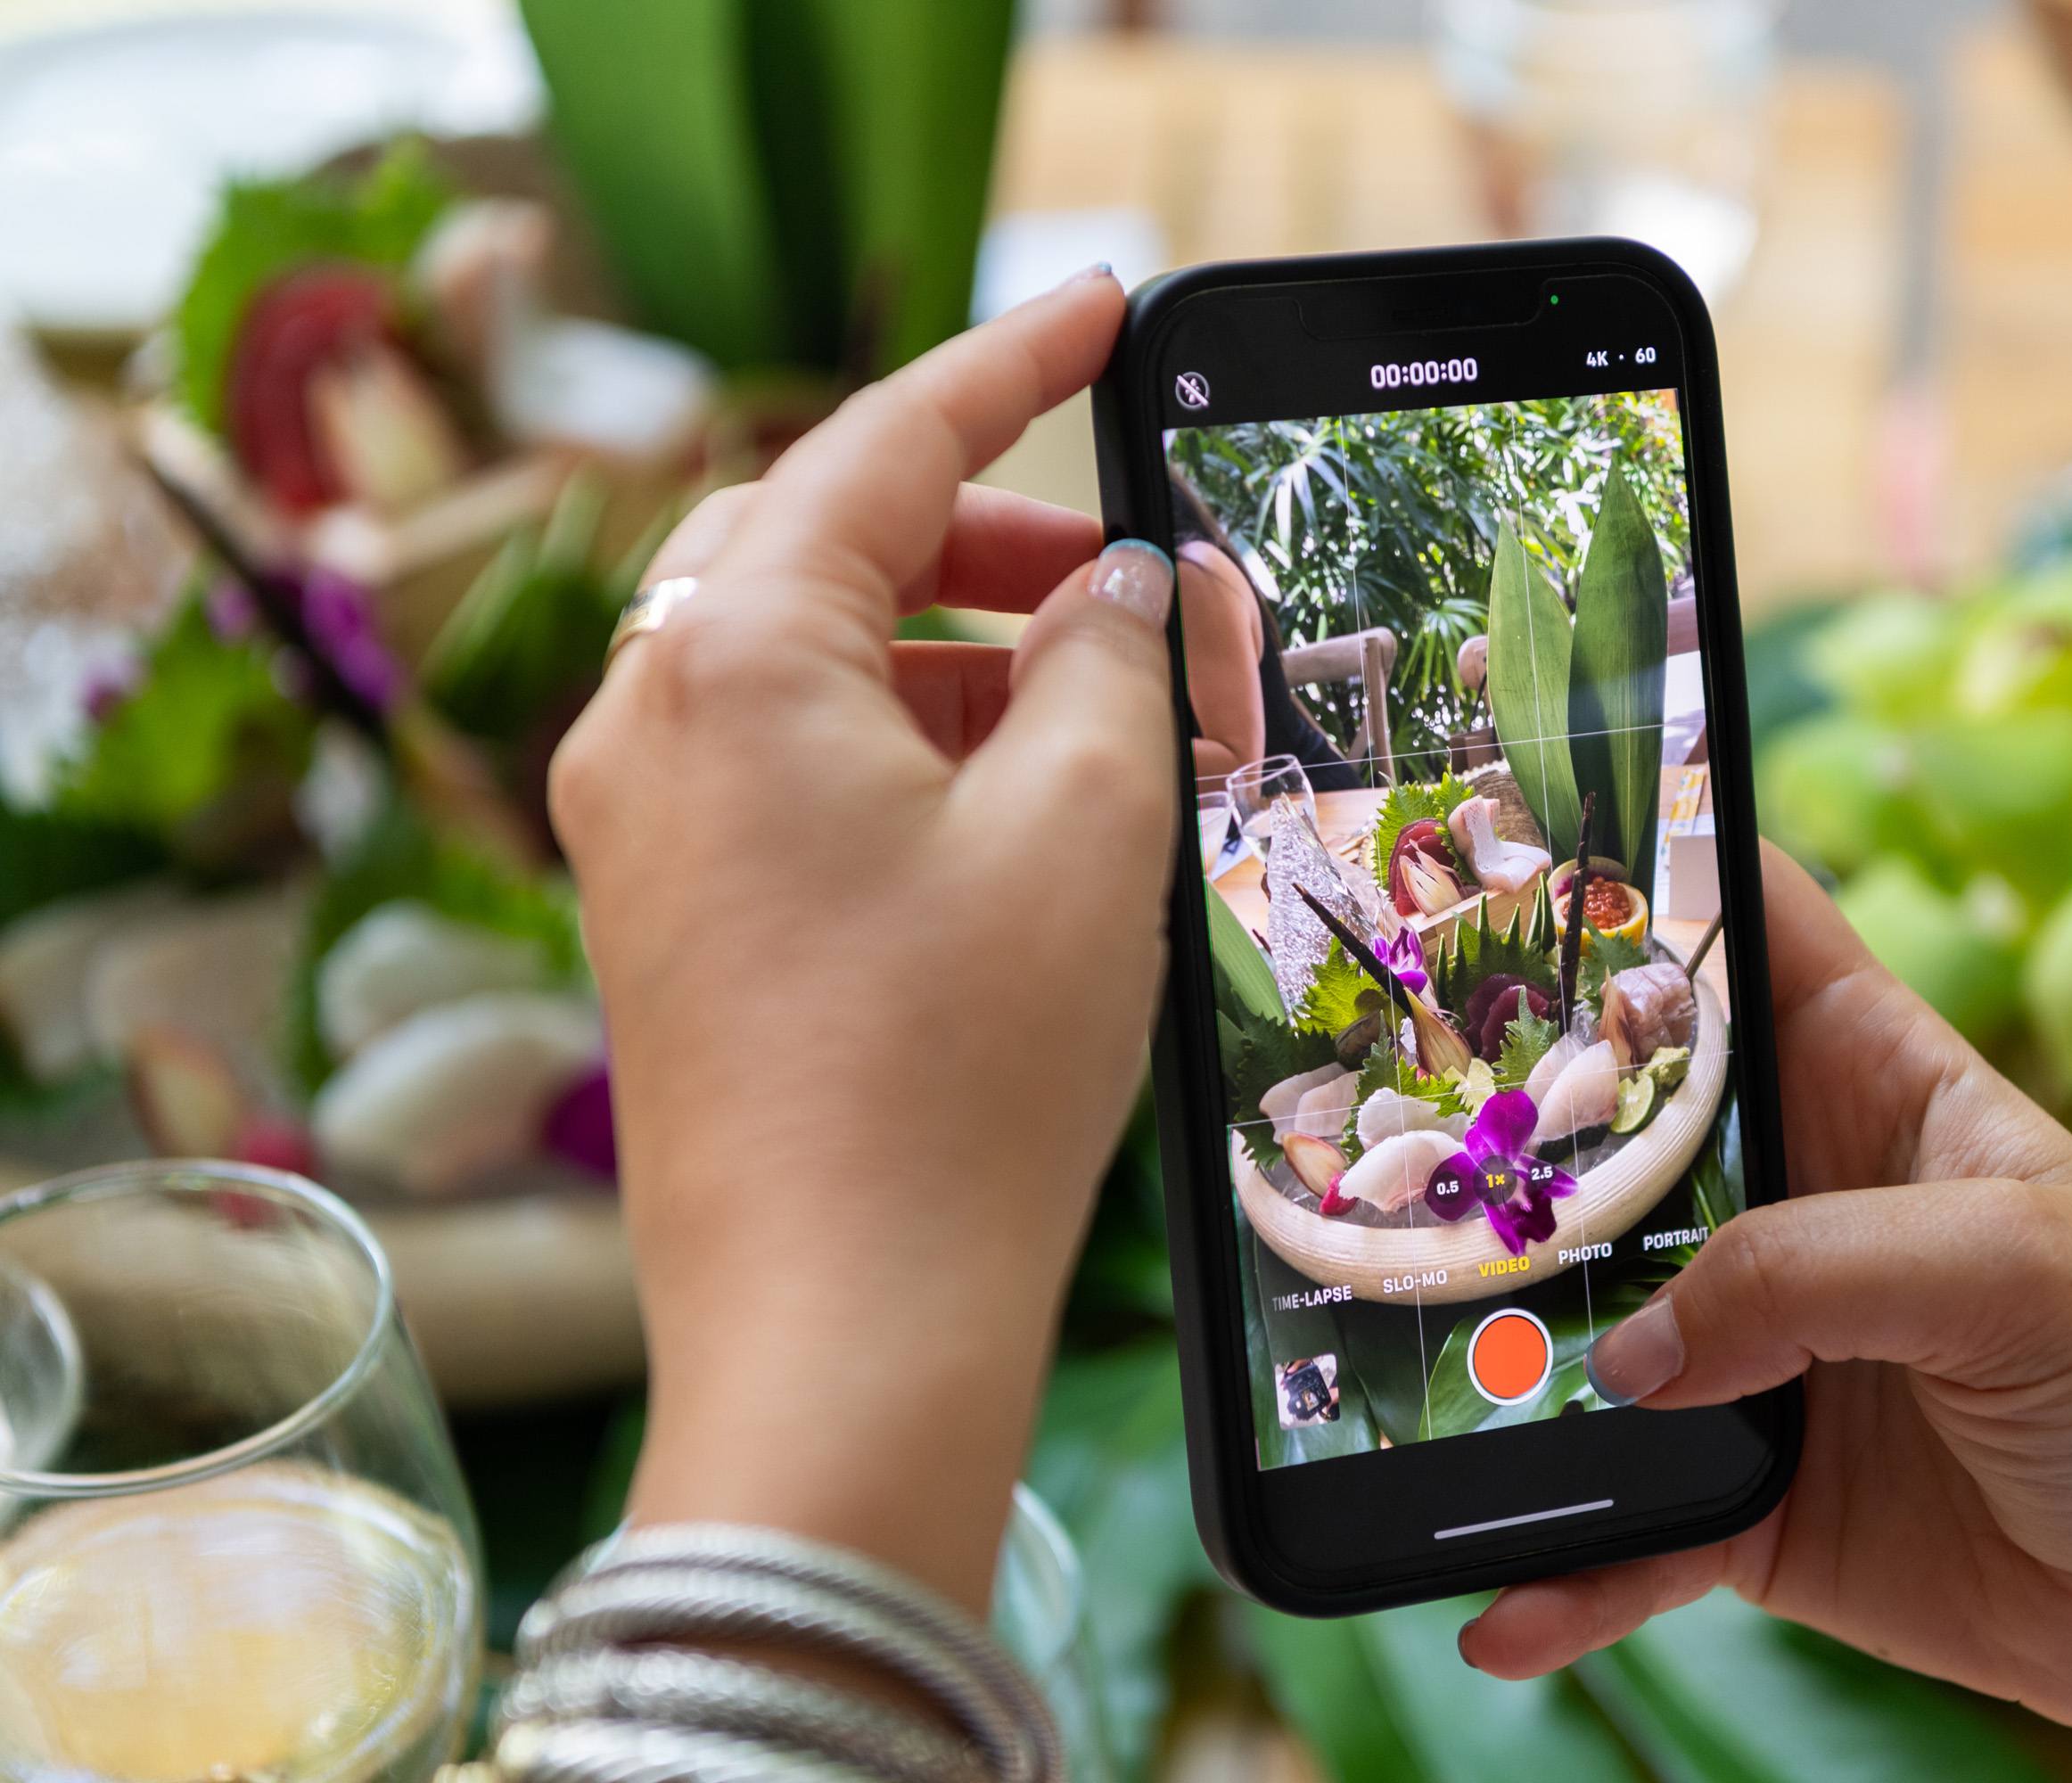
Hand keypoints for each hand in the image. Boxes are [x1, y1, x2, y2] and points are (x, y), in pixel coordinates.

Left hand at [549, 269, 1175, 1609]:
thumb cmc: (958, 1085)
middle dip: (988, 532)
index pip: (881, 444)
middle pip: (824, 544)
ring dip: (956, 652)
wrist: (840, 1338)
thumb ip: (1108, 655)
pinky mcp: (664, 916)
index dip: (1012, 366)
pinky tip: (1014, 806)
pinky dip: (903, 745)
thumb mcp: (1084, 825)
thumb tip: (1117, 586)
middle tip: (1127, 566)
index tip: (1099, 316)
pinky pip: (783, 764)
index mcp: (729, 658)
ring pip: (806, 661)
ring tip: (1101, 708)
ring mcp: (638, 826)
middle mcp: (646, 722)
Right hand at [1465, 843, 2071, 1780]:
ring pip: (1585, 1331)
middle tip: (1369, 1133)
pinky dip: (1561, 1567)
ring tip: (1394, 1387)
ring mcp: (1756, 1349)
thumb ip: (1811, 1273)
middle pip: (1612, 1130)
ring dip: (1500, 1363)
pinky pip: (1625, 1526)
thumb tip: (1630, 1358)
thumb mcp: (2015, 1268)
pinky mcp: (1748, 1492)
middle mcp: (1794, 1203)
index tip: (1492, 846)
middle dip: (1498, 1127)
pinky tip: (1498, 1608)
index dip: (1633, 872)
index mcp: (1875, 1081)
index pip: (1740, 930)